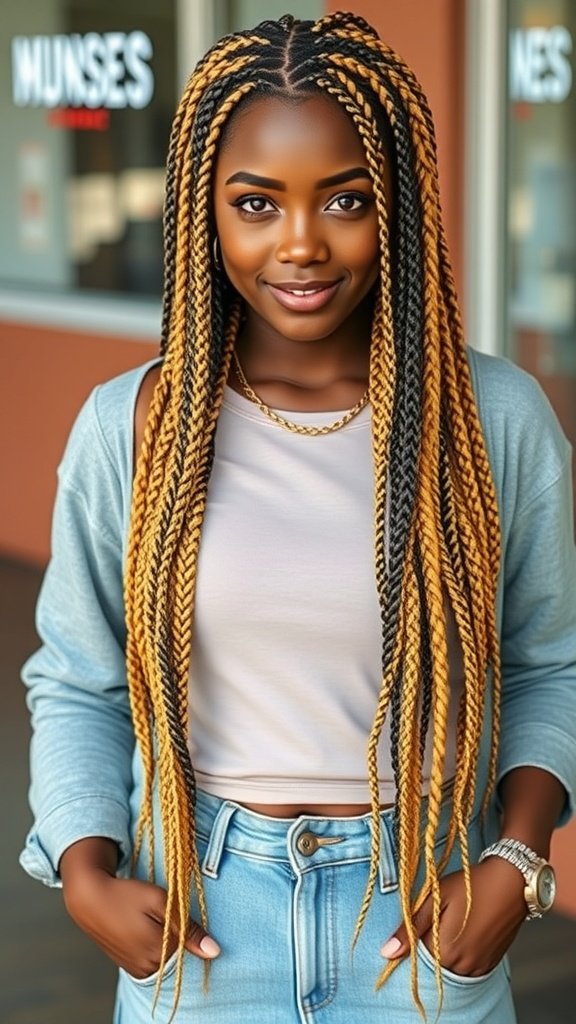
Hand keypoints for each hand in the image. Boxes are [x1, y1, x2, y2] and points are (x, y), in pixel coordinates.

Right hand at [60, 839, 219, 978]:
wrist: (89, 900)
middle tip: (160, 913)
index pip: (192, 950)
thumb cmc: (126, 895)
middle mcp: (148, 967)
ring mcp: (137, 970)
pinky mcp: (130, 967)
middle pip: (180, 957)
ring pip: (167, 959)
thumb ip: (188, 928)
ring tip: (150, 919)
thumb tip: (214, 952)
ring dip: (168, 942)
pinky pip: (153, 962)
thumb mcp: (160, 901)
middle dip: (180, 937)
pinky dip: (156, 947)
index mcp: (159, 951)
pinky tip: (145, 929)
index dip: (192, 931)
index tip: (181, 913)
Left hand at [380, 857, 526, 976]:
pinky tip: (467, 928)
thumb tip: (386, 953)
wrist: (513, 881)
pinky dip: (462, 951)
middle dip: (429, 942)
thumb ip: (411, 927)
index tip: (422, 919)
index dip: (414, 938)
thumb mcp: (436, 897)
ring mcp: (479, 967)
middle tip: (441, 914)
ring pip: (450, 966)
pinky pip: (468, 966)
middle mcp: (462, 966)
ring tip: (456, 918)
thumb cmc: (471, 884)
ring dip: (446, 948)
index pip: (415, 957)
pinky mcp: (491, 964)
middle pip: (433, 963)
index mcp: (444, 951)